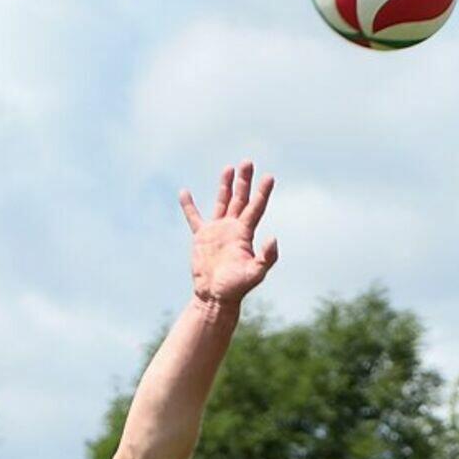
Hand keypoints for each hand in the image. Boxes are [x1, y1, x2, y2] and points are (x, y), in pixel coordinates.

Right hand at [181, 161, 278, 307]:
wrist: (215, 297)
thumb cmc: (236, 288)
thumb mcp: (255, 274)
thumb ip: (267, 257)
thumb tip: (273, 237)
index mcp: (245, 234)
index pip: (256, 207)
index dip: (263, 192)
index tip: (269, 176)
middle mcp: (233, 228)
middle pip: (240, 199)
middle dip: (244, 181)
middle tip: (248, 162)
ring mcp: (217, 230)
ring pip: (222, 202)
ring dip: (225, 185)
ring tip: (229, 167)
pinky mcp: (201, 237)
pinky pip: (194, 217)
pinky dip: (188, 206)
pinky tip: (184, 192)